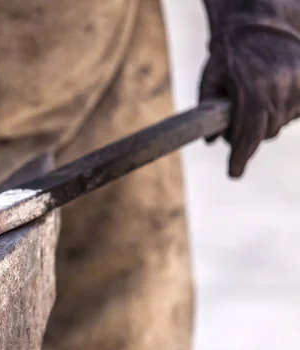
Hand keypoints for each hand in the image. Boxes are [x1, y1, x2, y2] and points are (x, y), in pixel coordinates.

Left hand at [200, 12, 299, 176]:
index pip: (248, 133)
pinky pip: (295, 112)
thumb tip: (211, 141)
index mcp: (252, 88)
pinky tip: (271, 97)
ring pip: (280, 123)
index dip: (241, 156)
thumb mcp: (210, 80)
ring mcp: (297, 84)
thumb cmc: (228, 56)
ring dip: (266, 121)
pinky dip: (282, 111)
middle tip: (235, 130)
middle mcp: (279, 87)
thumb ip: (207, 112)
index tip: (233, 173)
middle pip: (264, 132)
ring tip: (253, 101)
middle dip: (248, 137)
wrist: (259, 26)